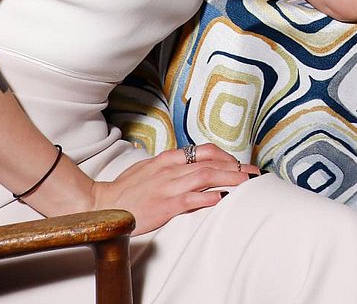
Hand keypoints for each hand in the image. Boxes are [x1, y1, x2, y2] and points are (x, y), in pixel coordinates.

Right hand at [89, 143, 256, 235]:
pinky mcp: (164, 205)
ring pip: (205, 177)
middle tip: (255, 175)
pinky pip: (190, 199)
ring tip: (247, 184)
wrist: (102, 205)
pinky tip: (221, 199)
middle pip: (211, 163)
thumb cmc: (126, 189)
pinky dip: (207, 197)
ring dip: (229, 179)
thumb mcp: (149, 169)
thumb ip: (171, 166)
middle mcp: (170, 169)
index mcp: (168, 159)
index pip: (204, 151)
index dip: (227, 156)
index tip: (241, 164)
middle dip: (237, 168)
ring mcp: (167, 186)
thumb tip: (191, 165)